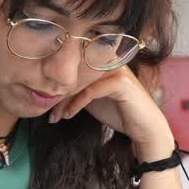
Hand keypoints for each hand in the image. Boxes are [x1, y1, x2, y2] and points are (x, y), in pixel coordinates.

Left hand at [48, 67, 174, 161]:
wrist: (144, 128)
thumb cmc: (118, 112)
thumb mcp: (91, 98)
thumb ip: (76, 90)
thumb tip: (50, 91)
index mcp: (102, 60)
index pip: (73, 66)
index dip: (57, 84)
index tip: (44, 101)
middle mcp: (109, 60)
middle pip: (74, 72)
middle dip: (58, 92)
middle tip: (46, 109)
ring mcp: (116, 69)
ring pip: (80, 81)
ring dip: (64, 99)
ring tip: (55, 115)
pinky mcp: (120, 82)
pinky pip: (90, 91)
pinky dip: (76, 104)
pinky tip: (68, 115)